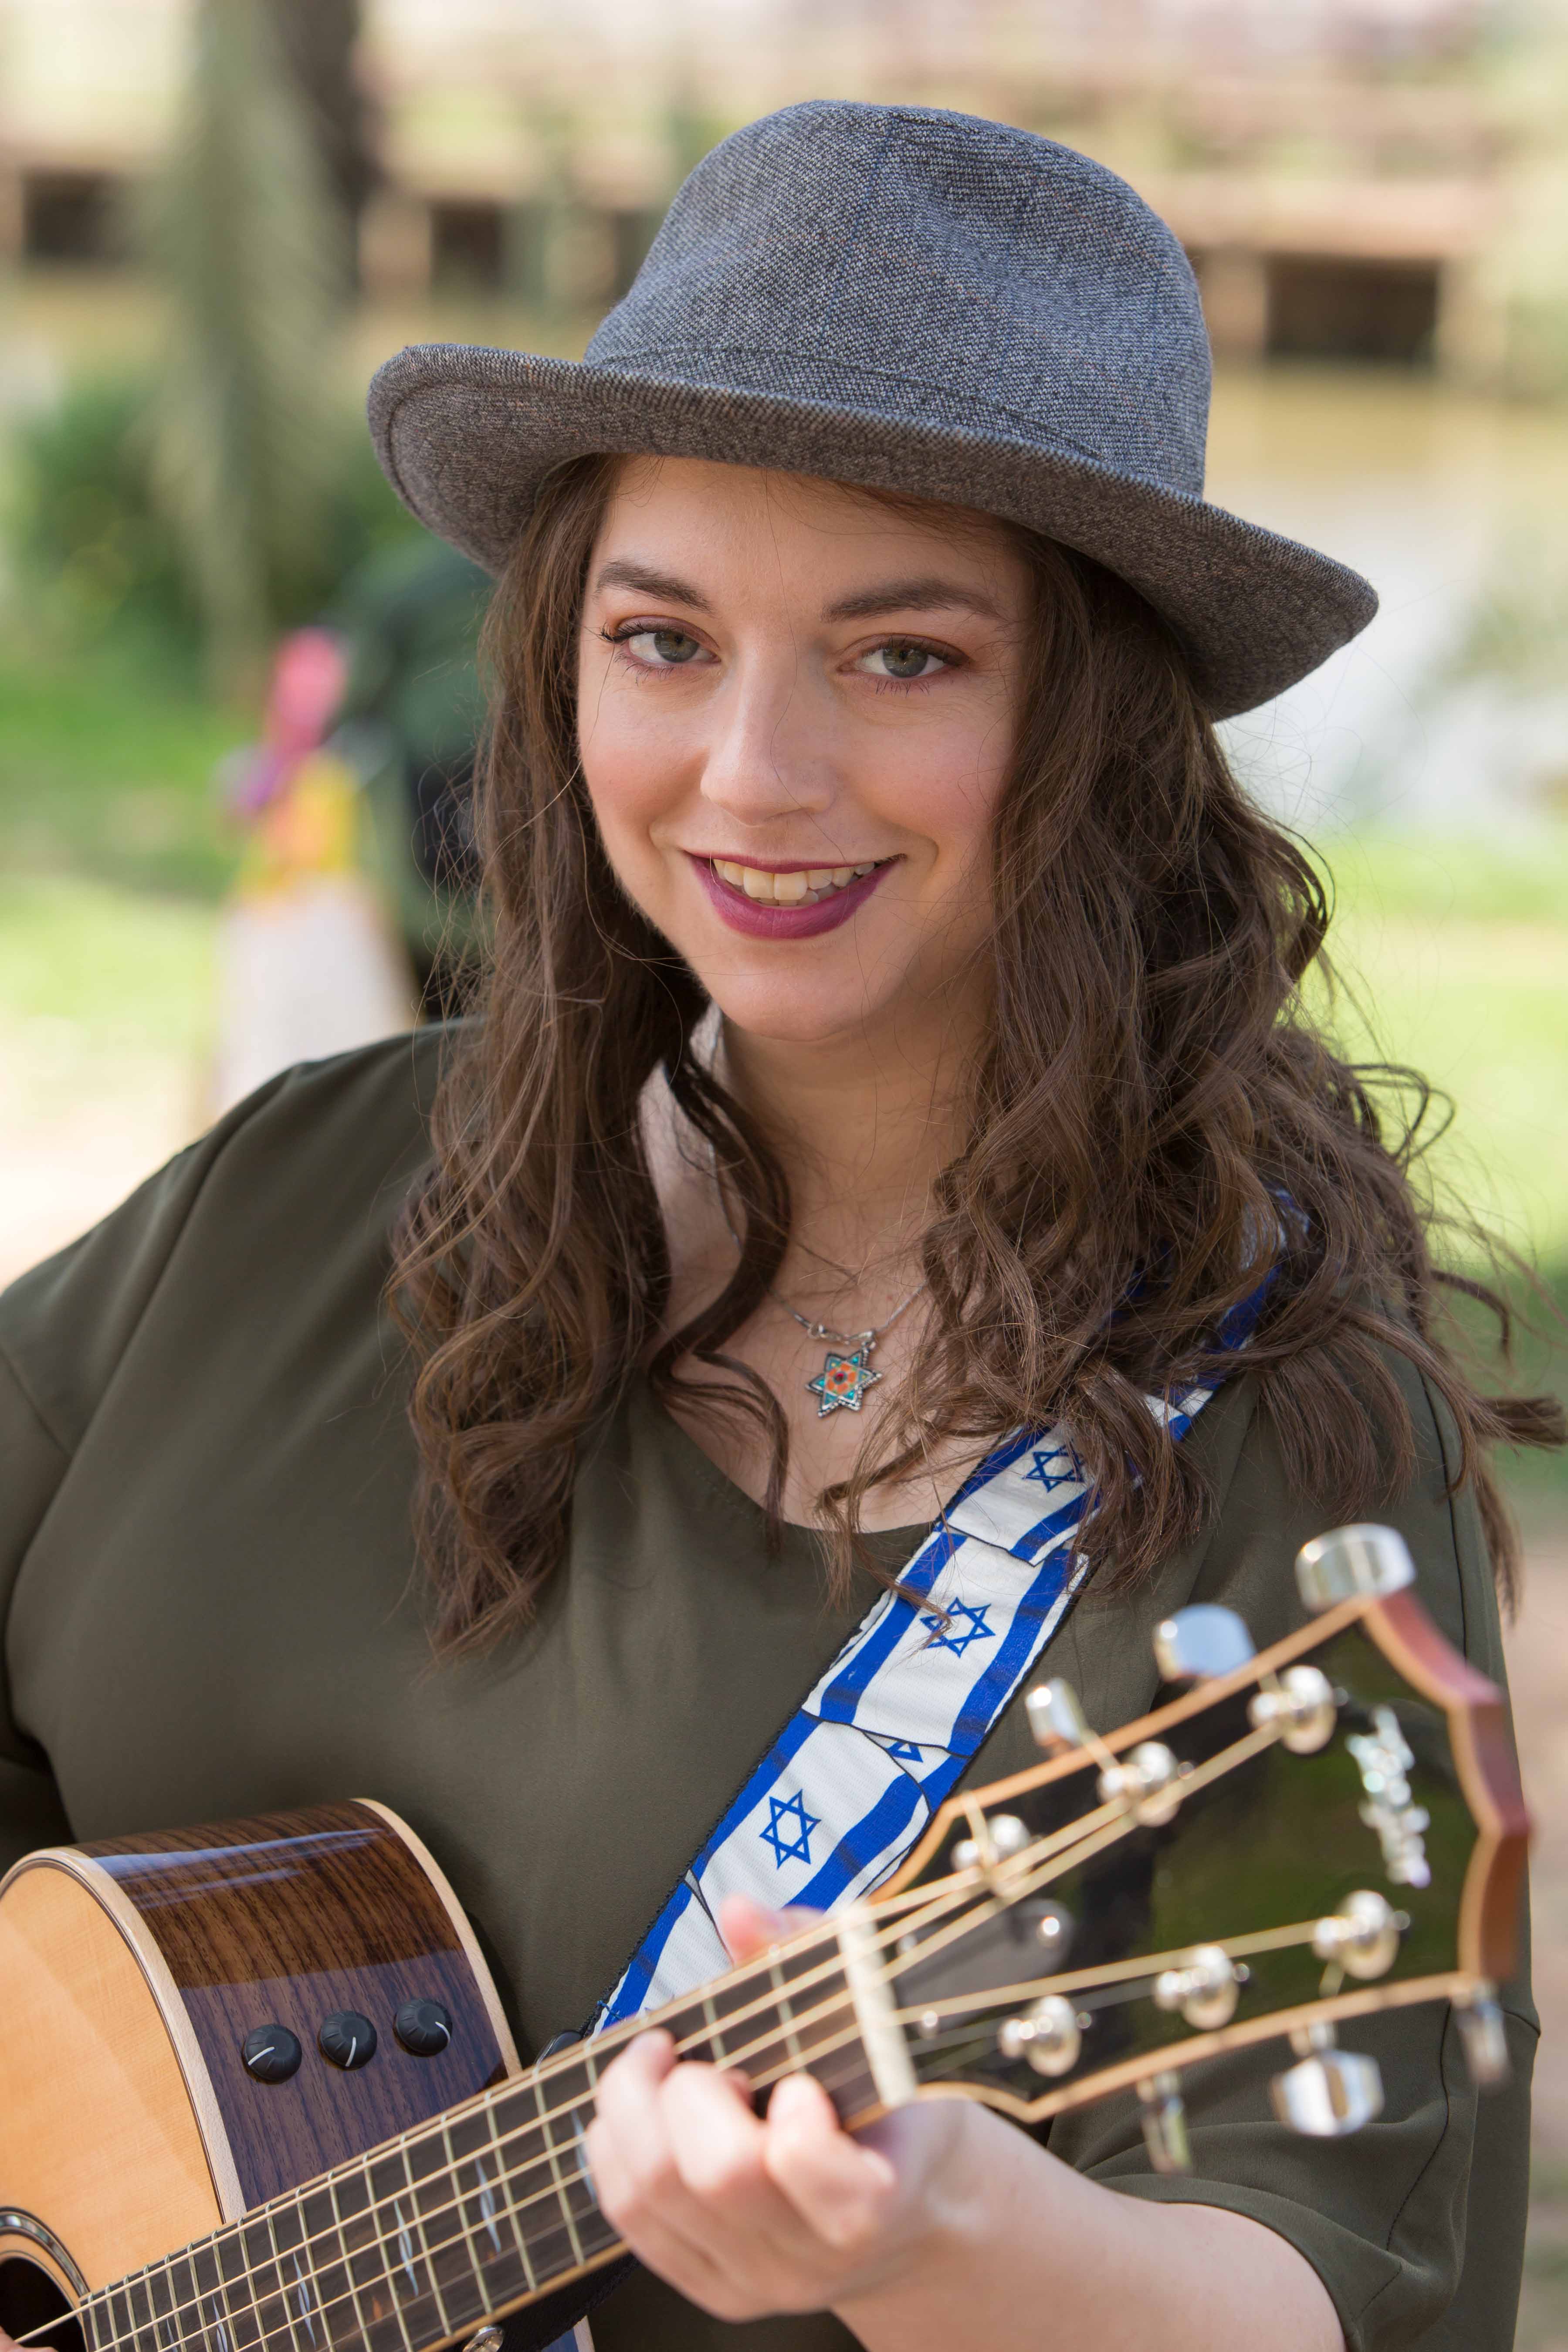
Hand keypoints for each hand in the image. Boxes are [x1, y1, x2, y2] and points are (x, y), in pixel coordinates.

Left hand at [583, 1896, 990, 2322]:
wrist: (911, 2208)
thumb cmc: (891, 2103)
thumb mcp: (874, 2025)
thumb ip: (804, 1956)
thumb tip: (739, 1911)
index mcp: (872, 2196)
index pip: (804, 2161)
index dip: (787, 2112)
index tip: (798, 2080)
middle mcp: (812, 2256)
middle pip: (712, 2176)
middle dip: (685, 2091)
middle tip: (697, 2058)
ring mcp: (756, 2281)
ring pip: (653, 2199)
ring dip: (632, 2112)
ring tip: (659, 2070)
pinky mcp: (711, 2289)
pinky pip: (629, 2222)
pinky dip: (614, 2151)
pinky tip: (639, 2112)